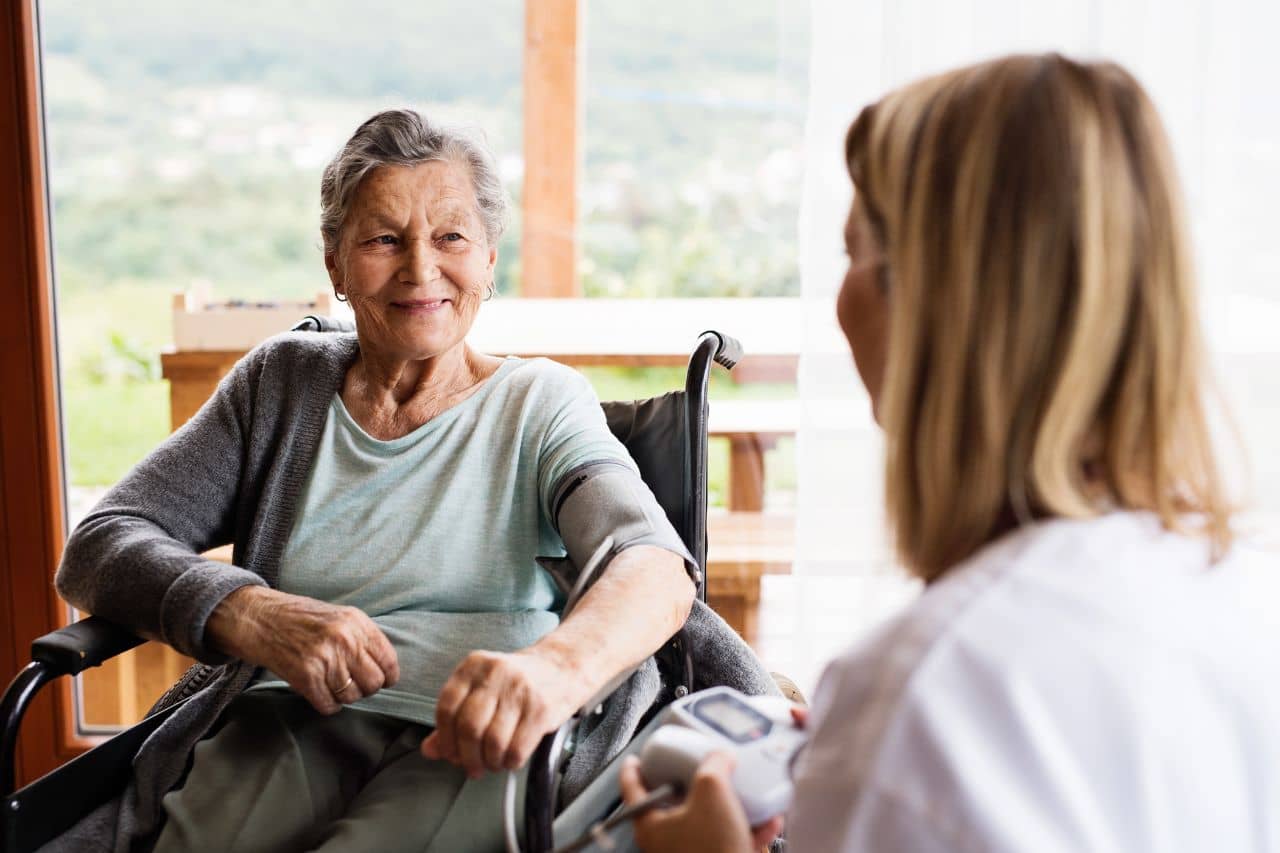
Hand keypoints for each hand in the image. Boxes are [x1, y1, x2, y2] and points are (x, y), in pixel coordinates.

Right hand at [205, 585, 398, 714]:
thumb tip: (385, 668)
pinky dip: (327, 704)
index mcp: (357, 622)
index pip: (388, 661)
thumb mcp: (340, 616)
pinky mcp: (305, 676)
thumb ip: (363, 638)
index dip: (387, 676)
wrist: (260, 618)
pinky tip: (319, 692)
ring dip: (344, 696)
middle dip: (365, 688)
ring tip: (332, 685)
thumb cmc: (301, 619)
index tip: (382, 680)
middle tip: (352, 683)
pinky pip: (329, 705)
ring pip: (352, 696)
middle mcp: (344, 639)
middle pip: (374, 683)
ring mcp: (325, 658)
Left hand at [420, 648, 582, 777]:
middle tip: (472, 767)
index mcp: (473, 666)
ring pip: (492, 741)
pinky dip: (510, 763)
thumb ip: (453, 720)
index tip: (451, 755)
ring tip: (493, 763)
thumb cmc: (516, 684)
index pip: (446, 708)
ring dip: (490, 762)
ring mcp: (520, 689)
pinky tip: (511, 759)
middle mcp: (495, 672)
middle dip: (467, 757)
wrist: (563, 668)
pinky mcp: (541, 708)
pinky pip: (517, 749)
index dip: (445, 739)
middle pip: (469, 727)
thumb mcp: (482, 692)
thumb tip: (429, 749)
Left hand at [619, 752, 783, 852]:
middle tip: (701, 766)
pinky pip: (730, 840)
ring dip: (731, 805)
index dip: (634, 768)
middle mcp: (666, 843)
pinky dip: (749, 828)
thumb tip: (721, 757)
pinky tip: (768, 819)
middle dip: (695, 783)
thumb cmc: (714, 848)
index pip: (633, 789)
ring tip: (745, 791)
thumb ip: (714, 765)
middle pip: (674, 802)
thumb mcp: (712, 790)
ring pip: (708, 821)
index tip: (637, 757)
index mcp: (650, 825)